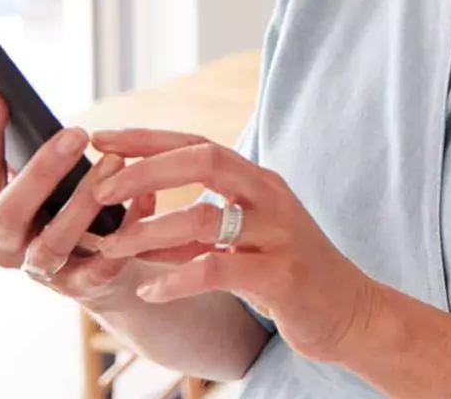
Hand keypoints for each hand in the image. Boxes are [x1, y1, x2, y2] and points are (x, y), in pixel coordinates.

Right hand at [0, 87, 157, 307]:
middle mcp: (7, 247)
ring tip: (115, 162)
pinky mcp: (86, 287)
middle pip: (8, 213)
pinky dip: (126, 229)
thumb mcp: (22, 173)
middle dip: (39, 171)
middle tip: (76, 132)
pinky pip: (104, 264)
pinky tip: (145, 197)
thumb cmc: (56, 209)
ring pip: (54, 242)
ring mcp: (44, 271)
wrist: (102, 271)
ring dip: (84, 202)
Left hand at [89, 129, 376, 363]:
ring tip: (112, 247)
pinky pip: (216, 270)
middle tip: (101, 190)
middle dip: (146, 170)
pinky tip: (149, 290)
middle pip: (206, 160)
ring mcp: (277, 234)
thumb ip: (198, 228)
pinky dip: (174, 279)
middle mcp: (270, 197)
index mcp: (259, 182)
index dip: (149, 139)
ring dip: (150, 231)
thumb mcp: (242, 241)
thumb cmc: (288, 273)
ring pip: (205, 217)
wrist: (349, 310)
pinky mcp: (280, 276)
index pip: (199, 144)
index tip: (103, 138)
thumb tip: (138, 221)